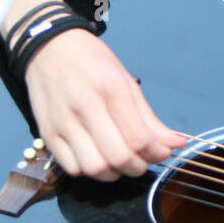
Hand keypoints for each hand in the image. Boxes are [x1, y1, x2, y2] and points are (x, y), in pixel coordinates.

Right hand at [23, 29, 187, 180]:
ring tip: (119, 162)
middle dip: (137, 167)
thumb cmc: (93, 63)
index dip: (156, 154)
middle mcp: (85, 107)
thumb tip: (176, 143)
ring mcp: (63, 122)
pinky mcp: (47, 134)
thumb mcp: (127, 81)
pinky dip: (89, 171)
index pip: (138, 138)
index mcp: (111, 89)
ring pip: (94, 168)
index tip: (162, 153)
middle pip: (117, 158)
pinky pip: (72, 168)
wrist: (49, 49)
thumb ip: (150, 118)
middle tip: (142, 161)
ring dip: (113, 173)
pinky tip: (97, 158)